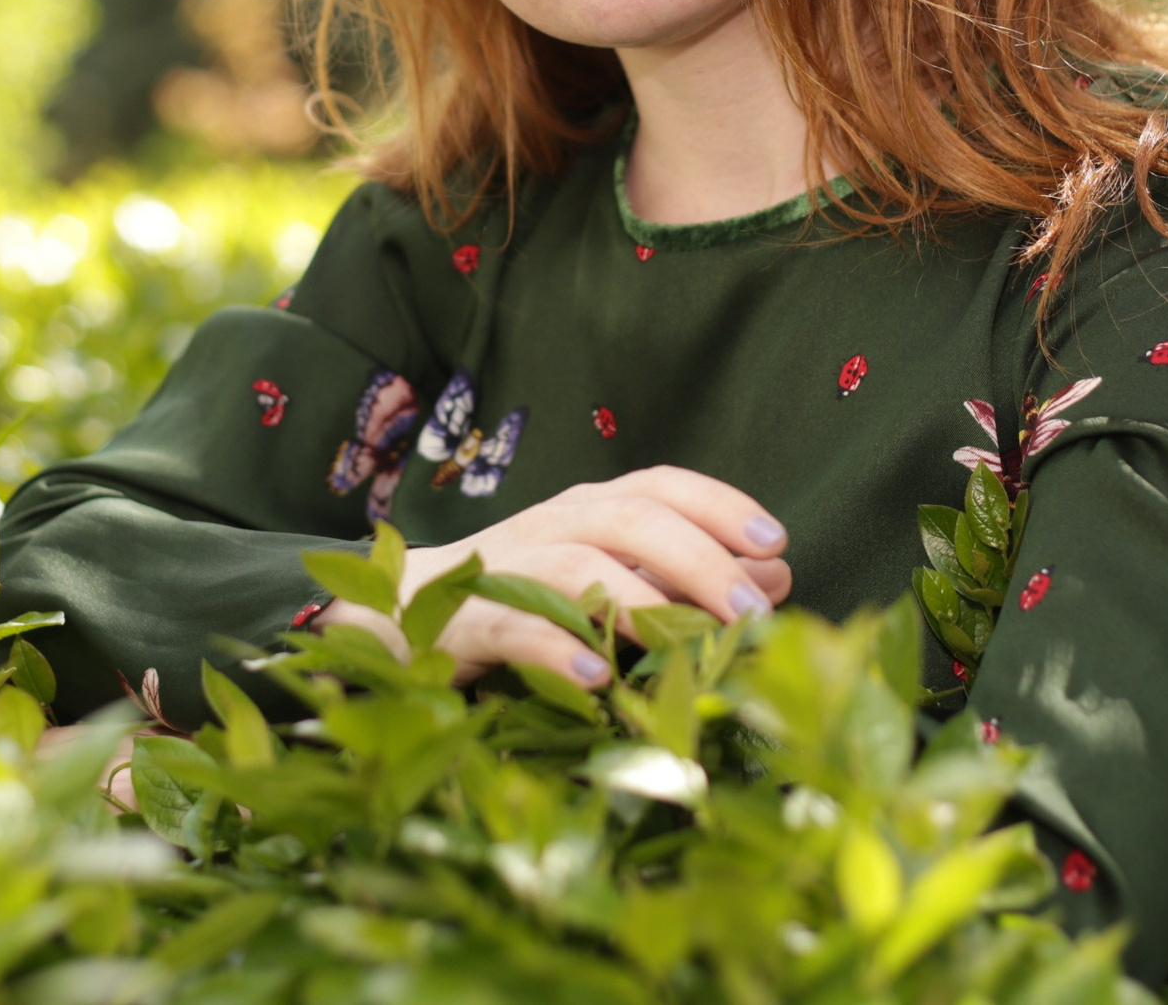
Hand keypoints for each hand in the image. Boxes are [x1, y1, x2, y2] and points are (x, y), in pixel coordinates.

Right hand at [319, 465, 789, 689]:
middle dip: (696, 560)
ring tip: (687, 645)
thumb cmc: (520, 602)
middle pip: (628, 519)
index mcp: (587, 512)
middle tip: (750, 611)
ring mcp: (502, 569)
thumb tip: (775, 579)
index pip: (660, 487)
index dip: (719, 507)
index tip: (775, 542)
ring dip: (638, 604)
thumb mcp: (606, 584)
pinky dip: (554, 651)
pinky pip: (510, 629)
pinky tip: (596, 679)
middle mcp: (548, 526)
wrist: (392, 617)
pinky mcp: (460, 622)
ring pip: (573, 567)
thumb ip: (684, 581)